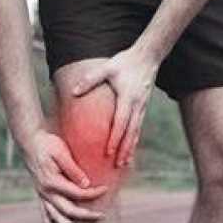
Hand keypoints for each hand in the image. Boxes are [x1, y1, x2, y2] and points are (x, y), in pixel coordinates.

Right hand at [22, 129, 107, 222]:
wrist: (30, 142)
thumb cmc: (48, 144)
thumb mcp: (62, 152)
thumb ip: (73, 169)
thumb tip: (86, 185)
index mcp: (52, 181)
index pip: (77, 193)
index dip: (93, 194)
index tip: (106, 189)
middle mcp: (46, 192)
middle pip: (68, 210)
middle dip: (86, 216)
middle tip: (102, 217)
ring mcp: (42, 195)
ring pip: (56, 216)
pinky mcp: (41, 195)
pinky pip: (44, 213)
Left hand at [72, 45, 159, 166]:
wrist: (148, 57)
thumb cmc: (126, 62)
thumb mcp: (107, 67)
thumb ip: (90, 79)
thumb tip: (74, 92)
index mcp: (128, 98)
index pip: (121, 123)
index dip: (115, 139)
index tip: (109, 152)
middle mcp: (138, 106)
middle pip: (131, 133)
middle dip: (125, 150)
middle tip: (119, 165)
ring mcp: (142, 108)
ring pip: (136, 132)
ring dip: (131, 148)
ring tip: (125, 162)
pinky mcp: (143, 107)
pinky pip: (138, 127)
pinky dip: (134, 139)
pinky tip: (130, 147)